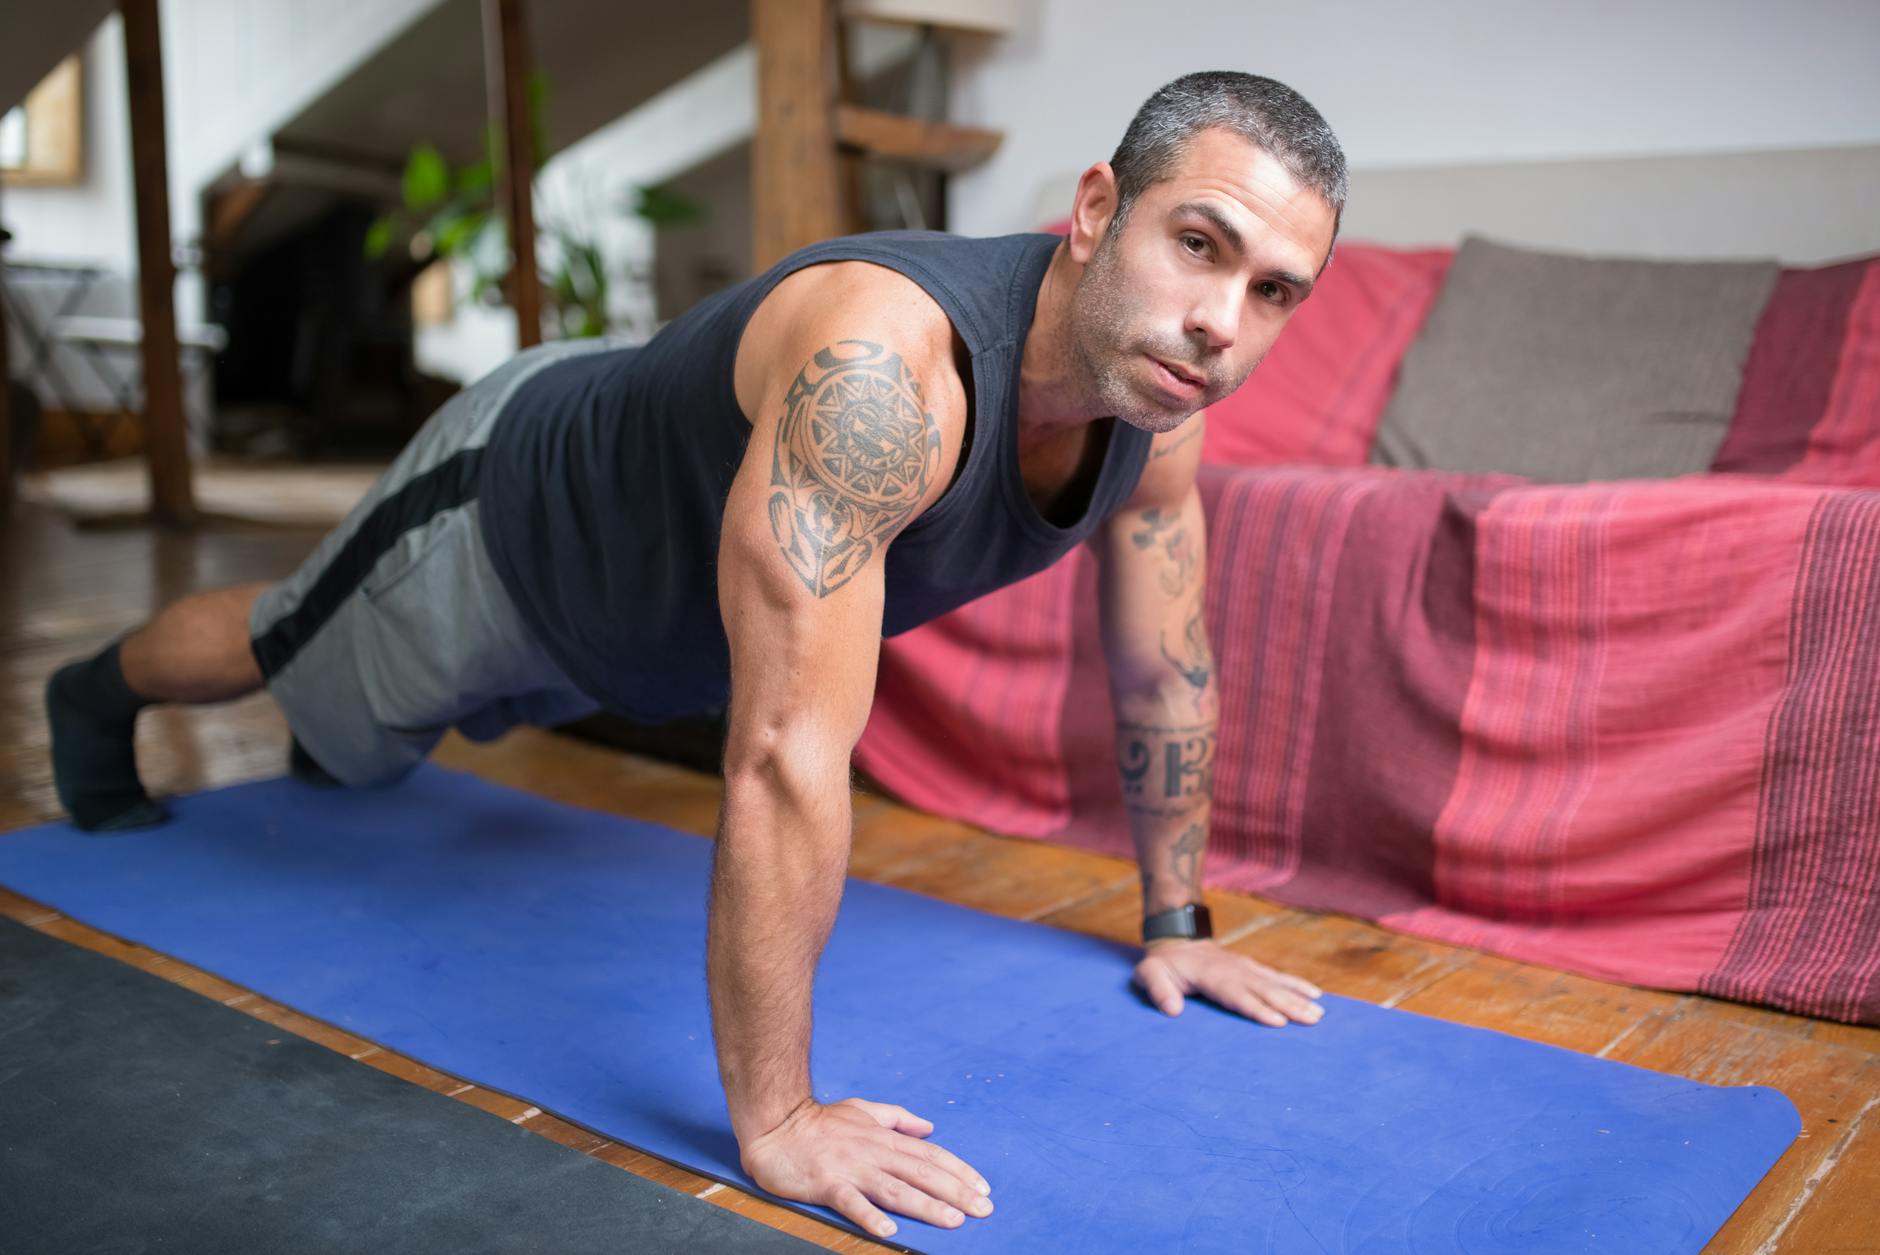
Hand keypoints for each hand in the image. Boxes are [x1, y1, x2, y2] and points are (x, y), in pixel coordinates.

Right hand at [740, 1096, 993, 1240]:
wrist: (775, 1125)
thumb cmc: (818, 1122)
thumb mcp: (862, 1110)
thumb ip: (897, 1118)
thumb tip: (929, 1126)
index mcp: (883, 1138)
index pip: (930, 1155)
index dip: (959, 1170)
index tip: (983, 1187)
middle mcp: (873, 1153)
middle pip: (921, 1173)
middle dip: (955, 1191)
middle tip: (983, 1209)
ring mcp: (851, 1168)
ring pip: (895, 1189)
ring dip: (926, 1205)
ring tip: (952, 1220)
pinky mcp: (828, 1183)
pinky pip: (852, 1203)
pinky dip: (870, 1216)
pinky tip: (889, 1230)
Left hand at [1134, 938, 1324, 1025]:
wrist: (1176, 941)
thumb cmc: (1162, 964)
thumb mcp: (1148, 974)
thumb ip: (1157, 990)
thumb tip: (1172, 1010)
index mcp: (1211, 975)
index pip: (1236, 994)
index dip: (1256, 1008)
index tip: (1278, 1021)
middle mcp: (1233, 970)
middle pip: (1263, 989)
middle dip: (1289, 1004)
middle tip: (1313, 1019)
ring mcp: (1245, 967)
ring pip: (1274, 983)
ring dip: (1298, 996)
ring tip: (1320, 1011)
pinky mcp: (1252, 968)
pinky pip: (1277, 976)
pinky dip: (1296, 984)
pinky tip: (1315, 994)